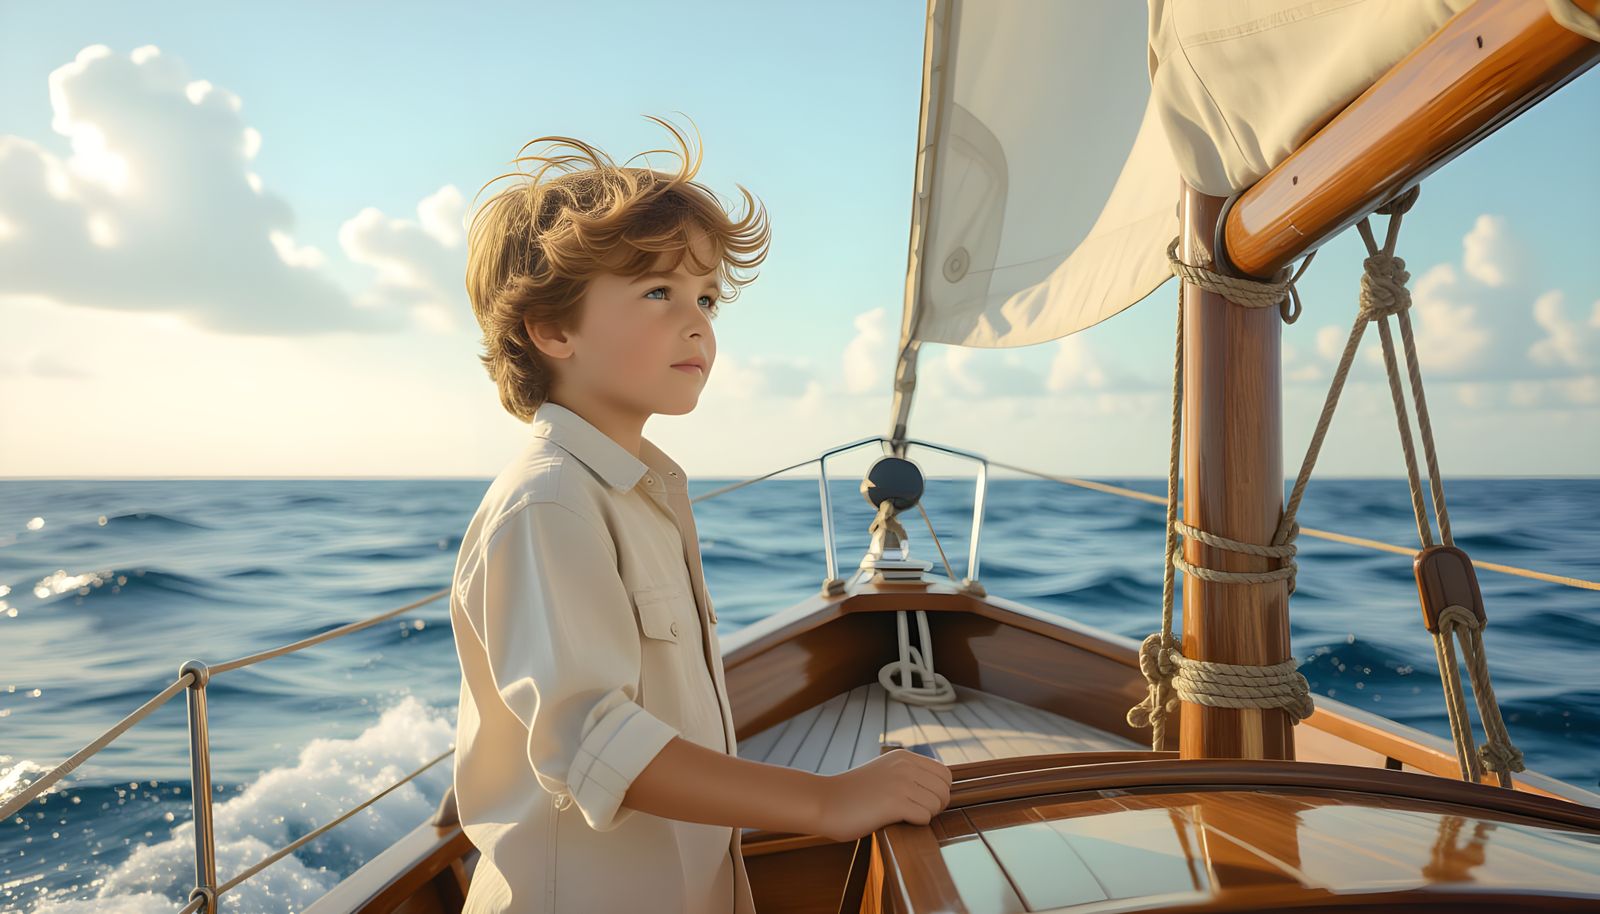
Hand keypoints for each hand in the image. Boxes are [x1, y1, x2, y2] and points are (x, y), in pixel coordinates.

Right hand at [811, 748, 952, 842]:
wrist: (824, 802)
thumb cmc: (854, 794)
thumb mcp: (884, 771)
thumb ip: (908, 773)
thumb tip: (940, 788)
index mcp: (904, 756)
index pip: (945, 774)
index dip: (938, 792)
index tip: (922, 801)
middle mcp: (905, 766)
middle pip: (944, 791)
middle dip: (935, 806)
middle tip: (914, 812)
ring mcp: (900, 783)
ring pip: (937, 805)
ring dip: (924, 815)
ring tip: (902, 815)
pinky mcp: (894, 803)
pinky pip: (924, 817)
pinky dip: (915, 824)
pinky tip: (895, 820)